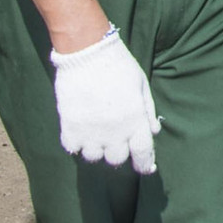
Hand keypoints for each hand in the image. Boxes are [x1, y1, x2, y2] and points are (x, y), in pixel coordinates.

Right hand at [50, 26, 158, 174]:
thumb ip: (148, 110)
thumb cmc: (119, 66)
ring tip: (98, 133)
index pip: (143, 153)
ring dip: (98, 149)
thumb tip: (154, 131)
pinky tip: (81, 131)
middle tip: (117, 139)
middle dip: (120, 152)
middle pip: (117, 159)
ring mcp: (90, 131)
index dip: (146, 164)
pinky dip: (78, 144)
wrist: (87, 53)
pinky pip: (73, 149)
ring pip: (94, 157)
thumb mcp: (141, 85)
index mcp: (135, 119)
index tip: (147, 169)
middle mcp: (114, 131)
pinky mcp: (69, 128)